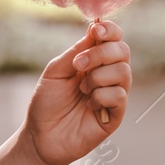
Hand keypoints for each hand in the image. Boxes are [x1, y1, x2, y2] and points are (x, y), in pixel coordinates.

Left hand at [22, 19, 130, 164]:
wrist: (40, 135)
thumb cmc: (46, 102)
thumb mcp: (55, 71)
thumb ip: (75, 52)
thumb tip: (94, 29)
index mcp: (93, 62)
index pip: (113, 39)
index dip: (110, 30)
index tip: (96, 29)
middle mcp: (107, 75)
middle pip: (123, 51)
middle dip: (101, 53)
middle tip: (79, 65)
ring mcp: (113, 95)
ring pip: (124, 72)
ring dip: (98, 77)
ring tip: (81, 90)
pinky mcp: (115, 115)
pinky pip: (119, 95)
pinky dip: (101, 96)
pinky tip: (88, 104)